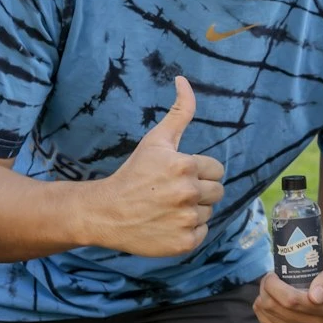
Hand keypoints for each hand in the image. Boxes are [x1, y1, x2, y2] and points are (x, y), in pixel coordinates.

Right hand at [91, 77, 225, 257]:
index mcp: (186, 166)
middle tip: (173, 192)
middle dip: (200, 191)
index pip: (216, 170)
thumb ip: (179, 112)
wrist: (105, 213)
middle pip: (217, 192)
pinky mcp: (185, 243)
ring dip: (194, 211)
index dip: (199, 172)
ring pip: (209, 212)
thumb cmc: (132, 173)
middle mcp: (189, 193)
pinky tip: (168, 224)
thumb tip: (184, 80)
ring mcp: (187, 220)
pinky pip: (202, 233)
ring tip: (168, 208)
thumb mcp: (156, 140)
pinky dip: (188, 231)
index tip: (177, 175)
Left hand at [256, 266, 322, 322]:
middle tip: (271, 276)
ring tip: (272, 285)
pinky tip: (269, 299)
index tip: (275, 272)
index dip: (274, 284)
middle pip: (275, 306)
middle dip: (267, 286)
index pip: (291, 301)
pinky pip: (264, 321)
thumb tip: (316, 297)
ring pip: (268, 312)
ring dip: (263, 295)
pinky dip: (261, 308)